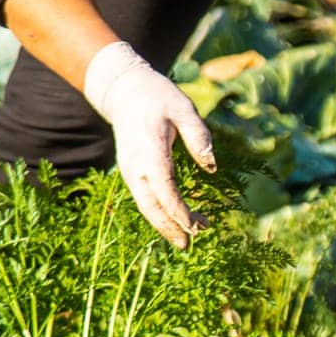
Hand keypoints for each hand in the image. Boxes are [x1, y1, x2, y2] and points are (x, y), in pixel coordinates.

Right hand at [83, 41, 216, 248]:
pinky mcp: (131, 173)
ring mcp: (130, 170)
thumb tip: (211, 166)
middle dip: (170, 227)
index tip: (196, 225)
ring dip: (164, 225)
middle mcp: (135, 165)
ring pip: (145, 205)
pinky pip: (143, 199)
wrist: (124, 91)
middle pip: (150, 205)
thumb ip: (198, 136)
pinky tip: (174, 223)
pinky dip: (157, 214)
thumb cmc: (158, 97)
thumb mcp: (184, 108)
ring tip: (185, 240)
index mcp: (149, 150)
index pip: (164, 187)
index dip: (179, 210)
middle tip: (190, 245)